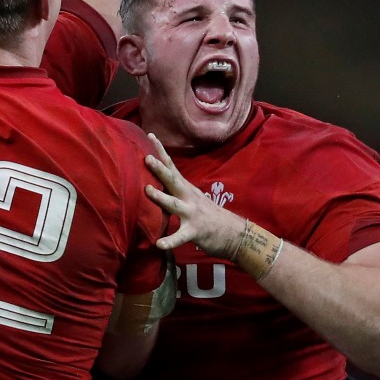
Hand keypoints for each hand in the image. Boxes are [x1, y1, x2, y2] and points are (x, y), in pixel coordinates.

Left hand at [143, 133, 244, 256]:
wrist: (233, 233)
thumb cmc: (207, 214)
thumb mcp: (191, 197)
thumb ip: (175, 188)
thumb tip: (156, 178)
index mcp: (185, 188)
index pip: (171, 165)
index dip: (160, 150)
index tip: (149, 134)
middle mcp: (188, 197)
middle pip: (172, 179)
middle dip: (159, 168)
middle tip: (146, 157)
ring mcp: (192, 213)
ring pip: (174, 204)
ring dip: (161, 197)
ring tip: (147, 191)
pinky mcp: (195, 231)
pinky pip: (180, 236)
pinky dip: (170, 241)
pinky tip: (159, 244)